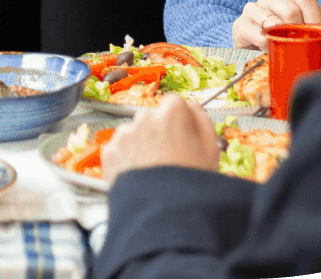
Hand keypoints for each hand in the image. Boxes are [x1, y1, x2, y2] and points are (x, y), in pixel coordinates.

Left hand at [102, 94, 220, 183]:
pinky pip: (119, 149)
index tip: (182, 136)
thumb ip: (202, 120)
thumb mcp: (210, 151)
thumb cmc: (190, 185)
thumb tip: (192, 104)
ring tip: (153, 173)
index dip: (180, 120)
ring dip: (141, 145)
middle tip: (168, 160)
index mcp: (171, 114)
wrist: (163, 217)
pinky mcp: (110, 152)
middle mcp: (145, 118)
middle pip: (153, 118)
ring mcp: (125, 134)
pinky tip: (140, 177)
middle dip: (159, 133)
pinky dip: (126, 159)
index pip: (174, 103)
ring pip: (135, 133)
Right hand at [231, 0, 320, 49]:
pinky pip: (256, 33)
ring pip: (272, 20)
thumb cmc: (288, 38)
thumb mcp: (307, 27)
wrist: (259, 53)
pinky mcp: (240, 25)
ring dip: (282, 38)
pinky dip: (266, 44)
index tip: (317, 36)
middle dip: (299, 32)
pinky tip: (269, 49)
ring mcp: (252, 9)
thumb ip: (320, 18)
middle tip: (301, 46)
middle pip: (290, 10)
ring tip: (284, 47)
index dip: (314, 19)